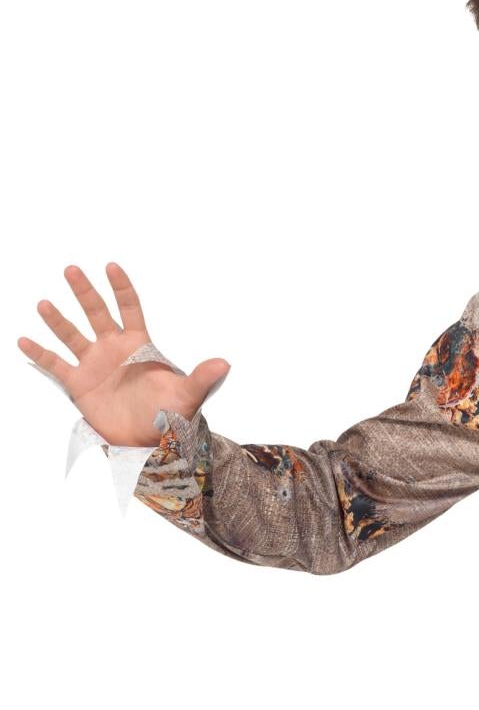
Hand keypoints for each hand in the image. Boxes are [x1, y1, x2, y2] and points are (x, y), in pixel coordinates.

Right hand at [16, 263, 227, 447]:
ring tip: (44, 304)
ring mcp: (94, 364)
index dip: (121, 288)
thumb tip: (224, 364)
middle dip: (85, 292)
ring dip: (57, 320)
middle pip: (96, 312)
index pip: (130, 308)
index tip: (111, 266)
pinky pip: (55, 364)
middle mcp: (113, 348)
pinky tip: (23, 341)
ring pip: (72, 334)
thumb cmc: (171, 416)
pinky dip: (39, 353)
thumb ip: (202, 378)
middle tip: (72, 270)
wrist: (151, 443)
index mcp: (139, 345)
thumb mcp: (187, 396)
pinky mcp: (79, 384)